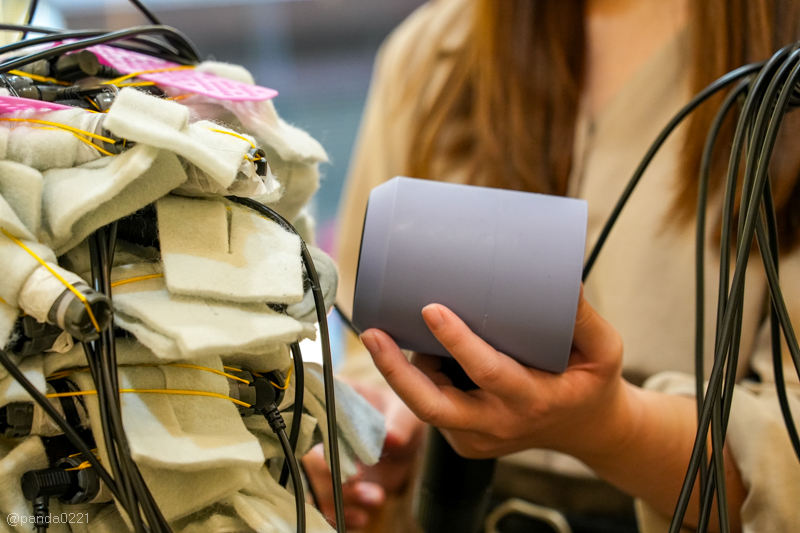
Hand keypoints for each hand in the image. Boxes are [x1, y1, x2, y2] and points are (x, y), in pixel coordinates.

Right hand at [303, 383, 424, 528]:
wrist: (410, 442)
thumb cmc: (402, 417)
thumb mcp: (405, 416)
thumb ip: (399, 425)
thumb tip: (392, 437)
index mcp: (334, 403)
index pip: (312, 420)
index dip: (322, 441)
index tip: (345, 455)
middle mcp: (322, 432)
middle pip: (305, 457)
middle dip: (327, 474)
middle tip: (358, 478)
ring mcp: (325, 460)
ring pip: (312, 485)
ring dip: (340, 498)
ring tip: (375, 497)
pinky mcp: (334, 484)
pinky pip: (324, 505)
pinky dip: (342, 514)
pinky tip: (363, 516)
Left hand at [359, 289, 631, 460]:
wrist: (586, 430)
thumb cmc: (589, 383)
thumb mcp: (603, 351)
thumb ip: (583, 317)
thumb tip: (564, 275)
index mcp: (532, 400)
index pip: (488, 372)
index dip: (458, 342)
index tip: (431, 308)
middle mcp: (498, 424)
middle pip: (433, 406)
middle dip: (395, 372)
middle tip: (371, 332)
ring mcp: (476, 438)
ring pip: (425, 406)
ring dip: (400, 370)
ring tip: (385, 331)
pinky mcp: (463, 440)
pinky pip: (433, 407)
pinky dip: (418, 378)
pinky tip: (412, 349)